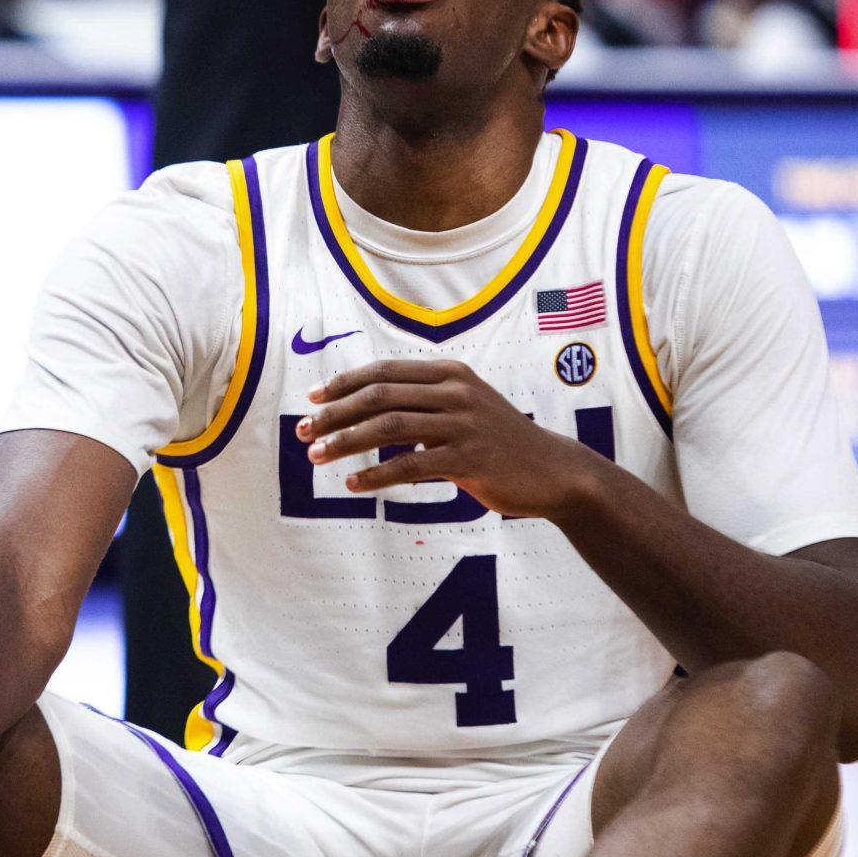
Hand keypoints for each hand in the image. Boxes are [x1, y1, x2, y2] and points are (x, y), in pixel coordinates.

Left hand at [297, 359, 601, 519]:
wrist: (554, 471)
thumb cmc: (499, 442)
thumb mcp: (465, 407)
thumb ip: (424, 403)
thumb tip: (366, 412)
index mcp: (450, 373)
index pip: (384, 372)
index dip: (343, 383)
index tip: (312, 399)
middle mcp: (456, 391)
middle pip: (379, 396)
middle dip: (335, 413)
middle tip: (304, 430)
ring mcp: (464, 424)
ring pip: (388, 427)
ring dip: (346, 442)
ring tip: (317, 456)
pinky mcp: (469, 459)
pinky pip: (410, 465)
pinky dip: (376, 474)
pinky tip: (354, 484)